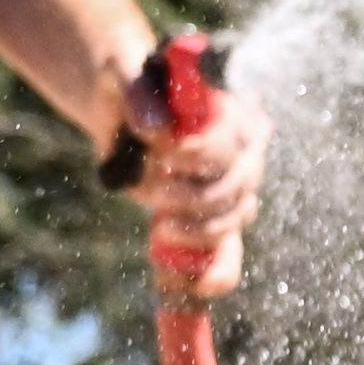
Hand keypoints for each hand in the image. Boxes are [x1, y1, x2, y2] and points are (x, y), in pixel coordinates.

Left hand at [125, 53, 261, 299]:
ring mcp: (232, 189)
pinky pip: (228, 254)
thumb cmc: (129, 87)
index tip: (167, 154)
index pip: (232, 142)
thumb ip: (141, 96)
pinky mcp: (213, 219)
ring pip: (233, 220)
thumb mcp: (126, 78)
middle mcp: (244, 153)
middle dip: (196, 198)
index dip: (203, 154)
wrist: (119, 112)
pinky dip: (217, 273)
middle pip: (237, 186)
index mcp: (233, 114)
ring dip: (197, 231)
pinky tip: (201, 287)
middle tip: (157, 193)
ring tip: (160, 225)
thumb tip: (157, 129)